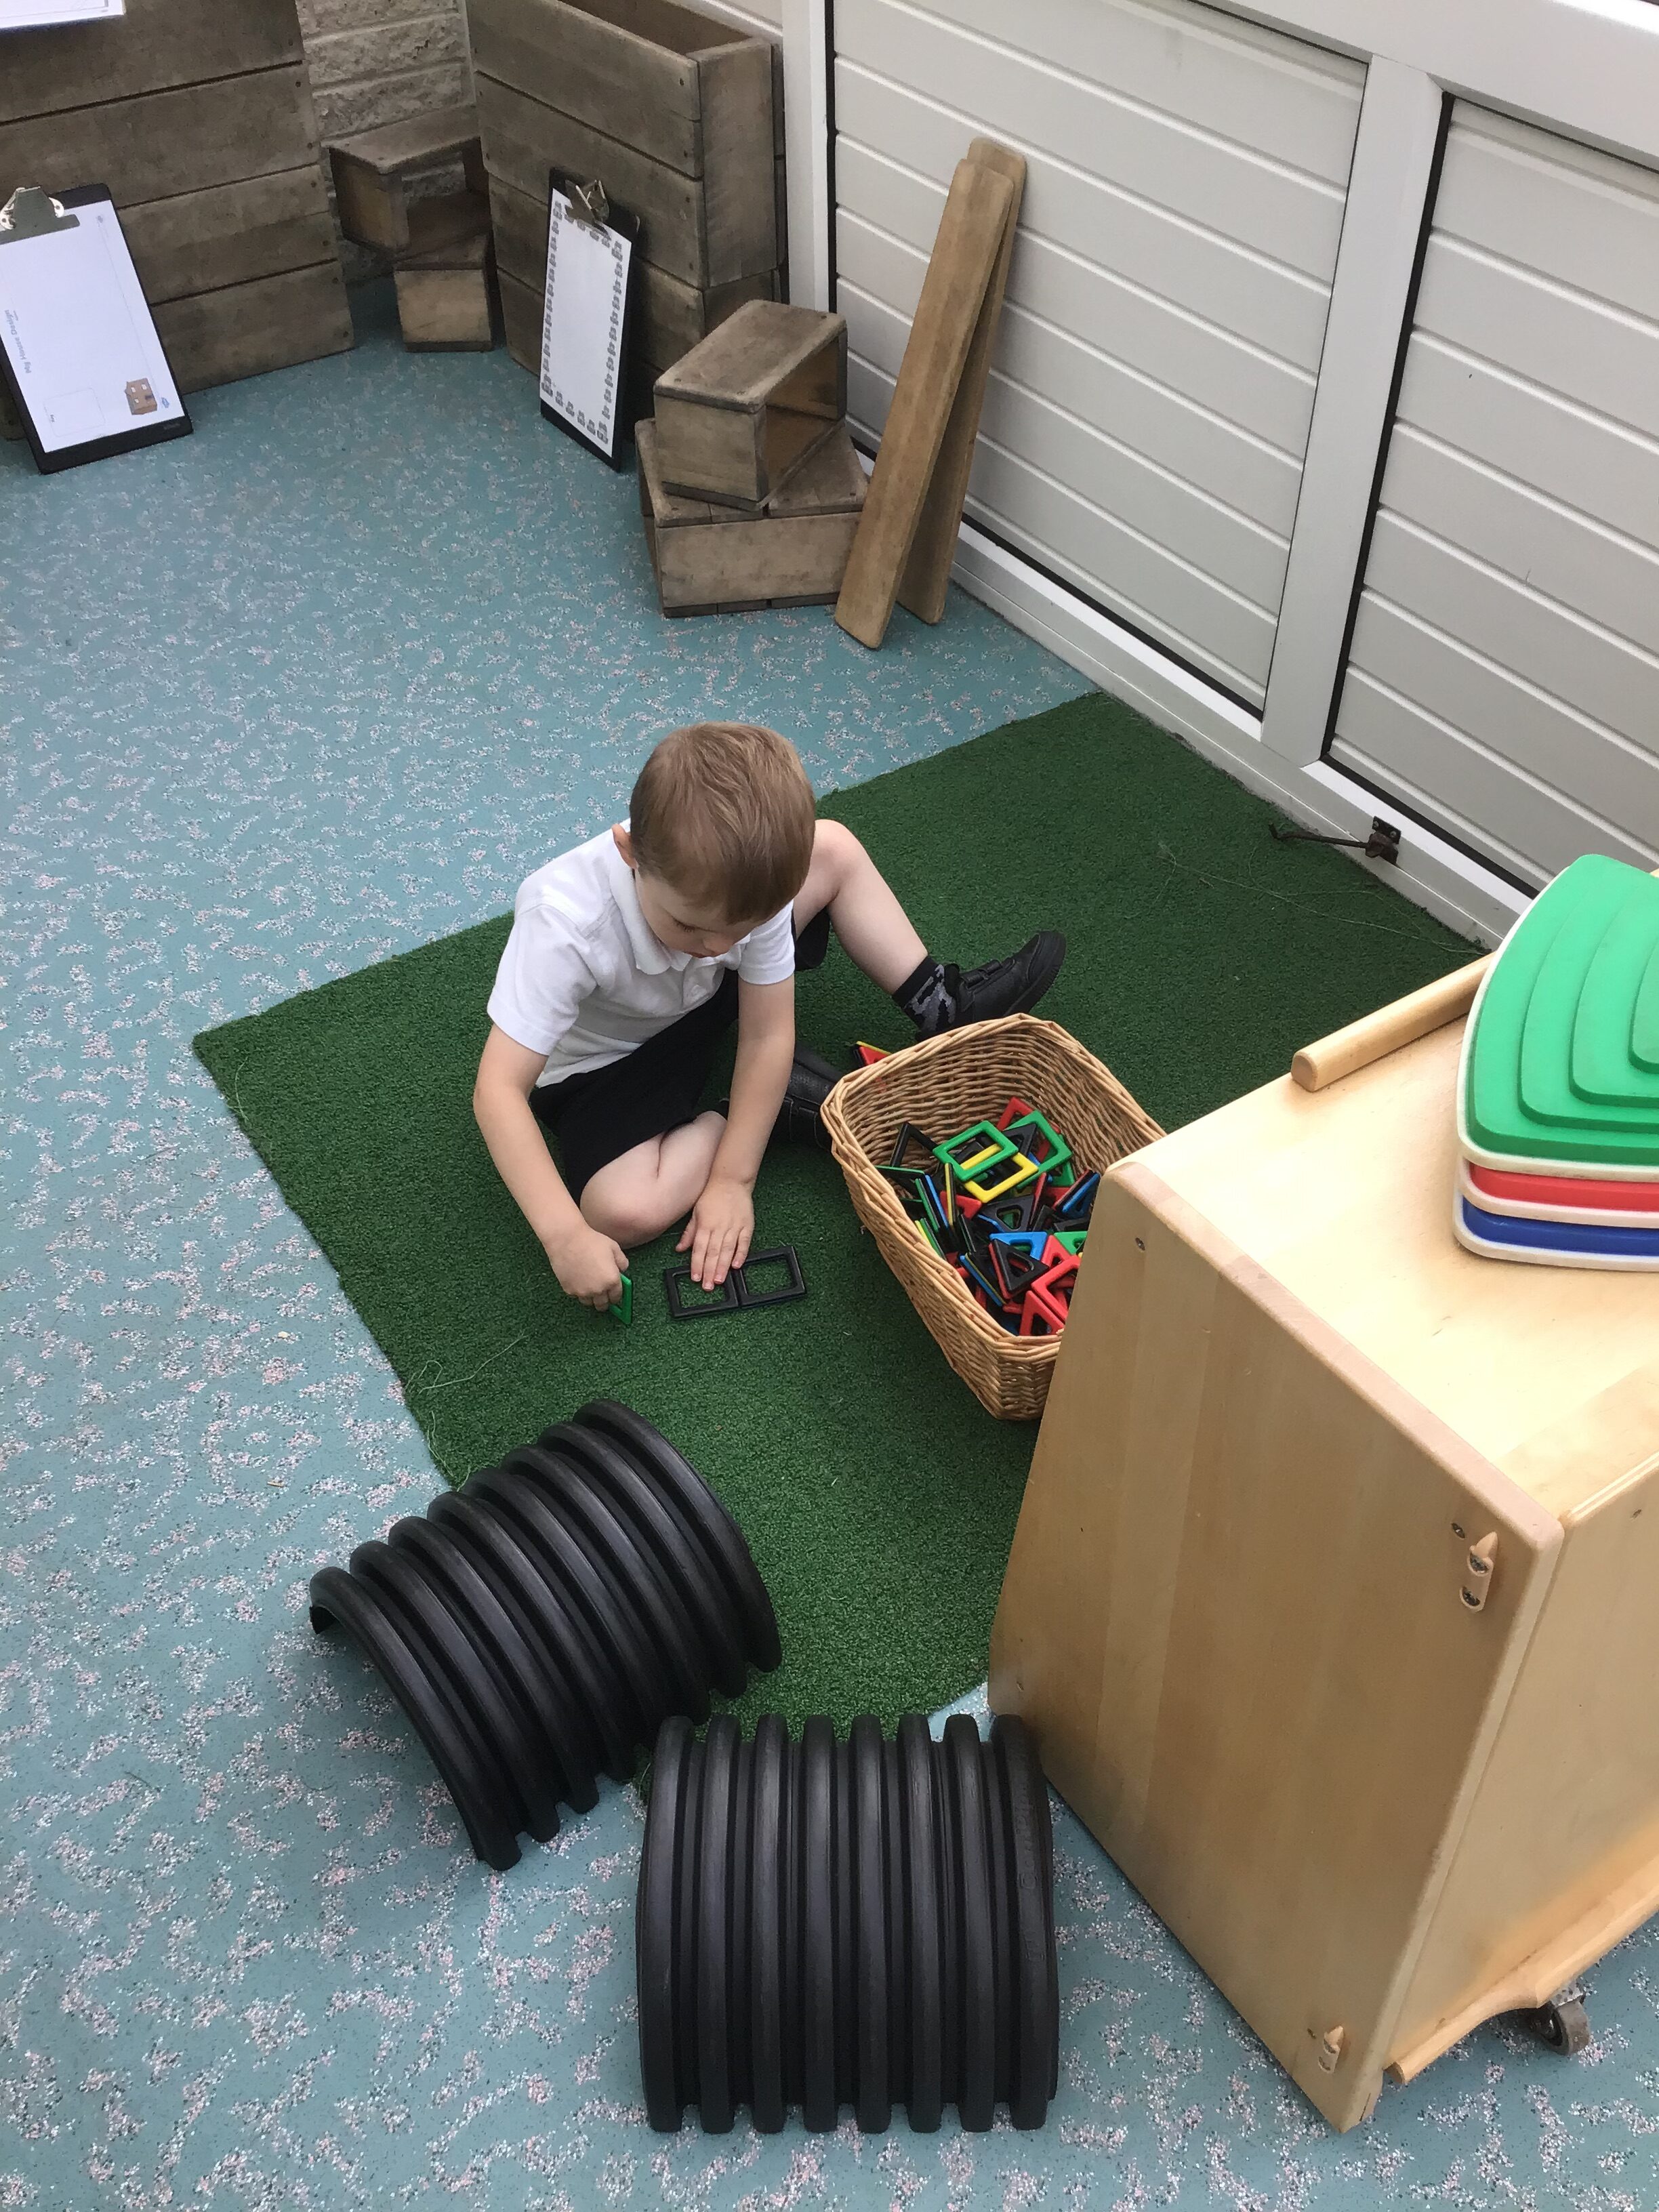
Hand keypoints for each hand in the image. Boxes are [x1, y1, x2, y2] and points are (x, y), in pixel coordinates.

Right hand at [545, 1222, 629, 1310]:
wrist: (567, 1240)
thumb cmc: (591, 1241)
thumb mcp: (613, 1247)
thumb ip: (622, 1261)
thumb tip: (622, 1270)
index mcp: (612, 1280)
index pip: (617, 1297)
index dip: (616, 1297)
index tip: (614, 1295)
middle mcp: (598, 1289)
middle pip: (602, 1305)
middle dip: (604, 1301)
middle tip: (603, 1295)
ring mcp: (583, 1291)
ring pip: (589, 1303)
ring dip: (591, 1298)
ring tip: (590, 1287)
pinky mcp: (569, 1290)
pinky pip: (576, 1295)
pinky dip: (578, 1291)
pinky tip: (578, 1280)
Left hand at [677, 1174, 752, 1289]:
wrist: (731, 1180)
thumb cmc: (711, 1195)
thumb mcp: (695, 1212)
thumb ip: (689, 1232)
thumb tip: (680, 1249)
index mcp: (705, 1224)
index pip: (699, 1248)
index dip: (697, 1264)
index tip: (695, 1277)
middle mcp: (719, 1226)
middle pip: (713, 1252)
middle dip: (709, 1271)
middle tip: (707, 1286)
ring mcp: (734, 1226)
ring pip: (727, 1250)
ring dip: (722, 1266)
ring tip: (719, 1280)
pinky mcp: (747, 1225)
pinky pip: (744, 1242)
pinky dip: (741, 1254)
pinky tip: (737, 1265)